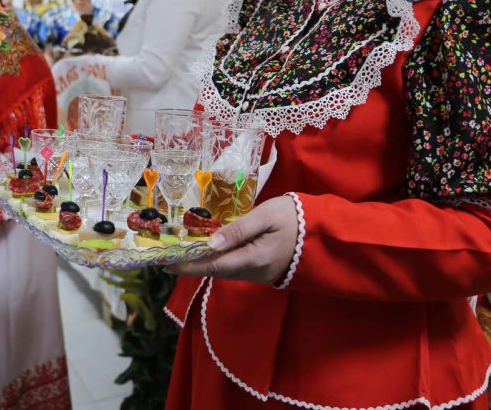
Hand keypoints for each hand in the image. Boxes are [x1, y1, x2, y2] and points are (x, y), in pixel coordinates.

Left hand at [166, 195, 298, 284]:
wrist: (323, 232)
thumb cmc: (294, 217)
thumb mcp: (266, 216)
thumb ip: (239, 230)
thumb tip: (211, 243)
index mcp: (255, 258)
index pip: (214, 265)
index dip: (189, 266)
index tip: (167, 265)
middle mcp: (255, 271)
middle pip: (217, 272)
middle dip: (192, 267)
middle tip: (168, 260)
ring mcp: (260, 274)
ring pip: (225, 272)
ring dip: (204, 266)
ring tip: (183, 256)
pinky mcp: (263, 271)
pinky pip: (235, 269)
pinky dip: (218, 263)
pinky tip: (209, 254)